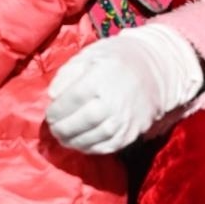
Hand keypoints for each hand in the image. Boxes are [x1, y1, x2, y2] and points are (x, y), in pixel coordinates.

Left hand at [46, 24, 203, 153]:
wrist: (155, 69)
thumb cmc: (117, 59)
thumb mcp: (89, 55)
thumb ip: (67, 73)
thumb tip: (52, 96)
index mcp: (99, 79)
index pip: (70, 101)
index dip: (56, 111)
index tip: (50, 114)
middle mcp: (112, 102)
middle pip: (80, 122)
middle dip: (62, 129)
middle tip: (54, 129)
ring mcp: (124, 120)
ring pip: (92, 138)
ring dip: (73, 141)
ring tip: (64, 138)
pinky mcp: (131, 132)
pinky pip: (107, 146)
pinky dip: (91, 148)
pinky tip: (82, 143)